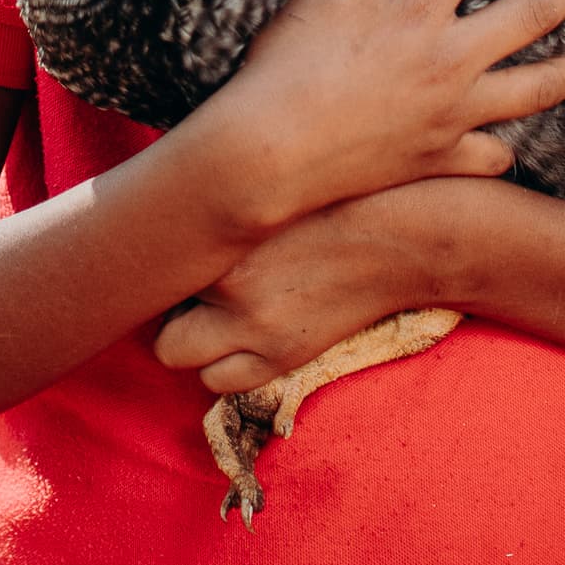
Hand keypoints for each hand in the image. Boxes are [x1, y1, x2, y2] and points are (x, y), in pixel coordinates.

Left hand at [153, 177, 490, 392]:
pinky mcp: (282, 356)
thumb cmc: (347, 193)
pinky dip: (224, 365)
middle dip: (166, 301)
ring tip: (218, 313)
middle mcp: (230, 281)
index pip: (152, 254)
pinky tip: (246, 335)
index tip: (172, 249)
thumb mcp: (279, 182)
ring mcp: (255, 326)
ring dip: (191, 336)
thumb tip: (175, 207)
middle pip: (154, 305)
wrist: (412, 233)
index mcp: (225, 226)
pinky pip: (220, 382)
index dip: (158, 255)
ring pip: (177, 354)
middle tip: (191, 286)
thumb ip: (226, 202)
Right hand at [171, 0, 564, 237]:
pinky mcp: (443, 158)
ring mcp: (455, 112)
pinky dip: (505, 143)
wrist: (265, 153)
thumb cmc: (285, 62)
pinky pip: (495, 153)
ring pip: (540, 87)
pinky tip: (509, 134)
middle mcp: (451, 56)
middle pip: (539, 10)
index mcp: (420, 4)